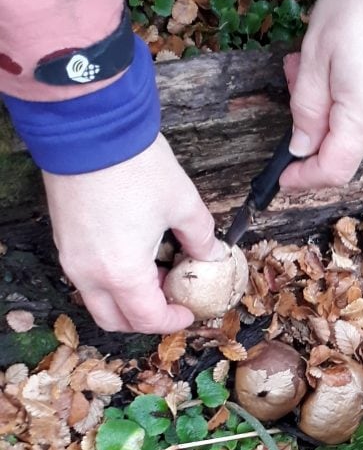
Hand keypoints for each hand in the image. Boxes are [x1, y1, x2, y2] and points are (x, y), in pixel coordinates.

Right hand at [43, 134, 227, 332]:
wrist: (89, 127)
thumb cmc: (135, 166)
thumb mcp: (183, 203)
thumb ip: (202, 236)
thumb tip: (211, 252)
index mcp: (122, 272)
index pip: (147, 318)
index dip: (172, 321)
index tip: (189, 312)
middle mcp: (89, 273)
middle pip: (114, 319)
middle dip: (144, 319)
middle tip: (170, 301)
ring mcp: (71, 256)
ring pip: (97, 298)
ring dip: (126, 298)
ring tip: (155, 273)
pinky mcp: (63, 238)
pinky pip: (85, 274)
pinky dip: (109, 278)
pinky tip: (133, 253)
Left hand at [280, 0, 362, 190]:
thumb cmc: (358, 6)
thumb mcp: (314, 57)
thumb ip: (305, 109)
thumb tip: (301, 147)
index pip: (334, 169)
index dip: (305, 178)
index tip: (282, 176)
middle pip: (341, 139)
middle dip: (310, 115)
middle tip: (292, 71)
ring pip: (354, 118)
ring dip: (327, 96)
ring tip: (314, 53)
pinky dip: (349, 89)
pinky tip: (344, 53)